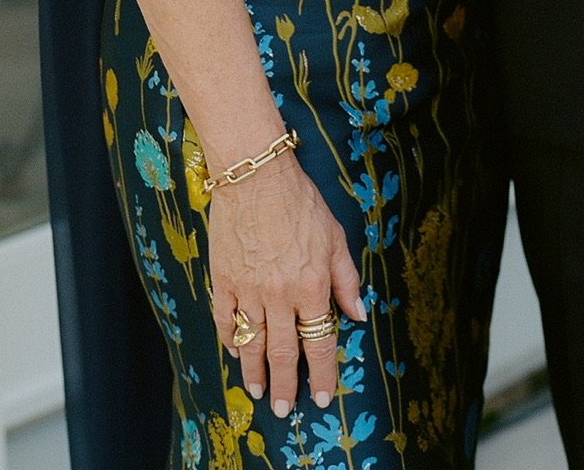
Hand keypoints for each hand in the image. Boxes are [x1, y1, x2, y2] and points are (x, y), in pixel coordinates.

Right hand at [211, 153, 365, 417]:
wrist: (255, 175)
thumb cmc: (300, 201)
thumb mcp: (335, 236)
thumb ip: (347, 279)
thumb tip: (359, 314)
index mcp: (311, 285)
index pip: (319, 341)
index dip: (322, 372)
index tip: (321, 397)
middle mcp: (280, 295)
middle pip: (283, 352)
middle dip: (285, 384)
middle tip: (283, 408)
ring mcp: (249, 290)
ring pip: (252, 343)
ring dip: (255, 371)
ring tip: (258, 391)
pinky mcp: (224, 280)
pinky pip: (226, 320)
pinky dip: (230, 340)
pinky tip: (235, 351)